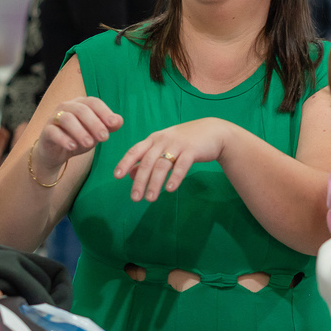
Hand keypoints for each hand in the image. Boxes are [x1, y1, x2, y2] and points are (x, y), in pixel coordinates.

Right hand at [33, 96, 122, 172]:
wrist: (56, 153)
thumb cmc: (79, 138)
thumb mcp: (95, 133)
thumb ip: (108, 126)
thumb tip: (119, 120)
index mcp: (81, 104)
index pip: (94, 102)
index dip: (104, 112)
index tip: (113, 124)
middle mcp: (67, 107)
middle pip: (81, 110)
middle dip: (94, 123)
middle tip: (104, 138)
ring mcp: (54, 118)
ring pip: (67, 119)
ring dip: (80, 131)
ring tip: (89, 144)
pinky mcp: (46, 131)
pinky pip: (53, 132)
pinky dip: (63, 139)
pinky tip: (73, 147)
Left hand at [113, 118, 232, 202]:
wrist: (213, 132)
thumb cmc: (185, 141)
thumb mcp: (164, 146)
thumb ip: (147, 158)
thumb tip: (130, 174)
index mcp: (154, 139)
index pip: (135, 150)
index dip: (125, 162)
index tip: (117, 176)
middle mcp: (163, 140)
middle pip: (147, 162)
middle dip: (140, 181)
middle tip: (135, 198)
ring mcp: (177, 144)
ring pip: (162, 165)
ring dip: (155, 183)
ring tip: (150, 199)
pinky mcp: (192, 150)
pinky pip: (181, 165)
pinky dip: (175, 178)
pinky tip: (169, 189)